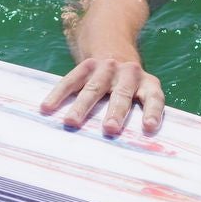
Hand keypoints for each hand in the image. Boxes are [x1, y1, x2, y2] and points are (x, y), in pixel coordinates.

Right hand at [40, 56, 166, 135]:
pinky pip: (70, 80)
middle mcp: (129, 73)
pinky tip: (47, 107)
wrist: (113, 48)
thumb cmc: (129, 88)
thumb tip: (132, 153)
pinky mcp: (86, 66)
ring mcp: (106, 68)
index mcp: (147, 83)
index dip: (152, 112)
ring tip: (71, 123)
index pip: (153, 97)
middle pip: (122, 93)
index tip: (149, 127)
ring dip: (82, 106)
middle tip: (110, 129)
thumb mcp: (141, 94)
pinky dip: (59, 94)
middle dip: (116, 111)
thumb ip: (137, 115)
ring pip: (94, 88)